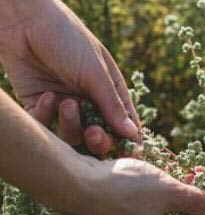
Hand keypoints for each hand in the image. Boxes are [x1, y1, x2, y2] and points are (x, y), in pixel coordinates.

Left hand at [0, 0, 139, 154]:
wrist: (23, 22)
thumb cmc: (68, 40)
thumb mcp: (96, 73)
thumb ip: (113, 105)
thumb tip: (133, 135)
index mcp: (109, 93)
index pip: (124, 125)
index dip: (128, 141)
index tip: (129, 154)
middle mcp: (89, 104)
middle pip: (100, 137)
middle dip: (99, 140)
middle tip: (94, 134)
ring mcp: (65, 108)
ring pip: (73, 136)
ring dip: (71, 124)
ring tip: (66, 103)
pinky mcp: (40, 108)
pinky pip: (47, 127)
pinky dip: (47, 115)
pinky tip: (48, 96)